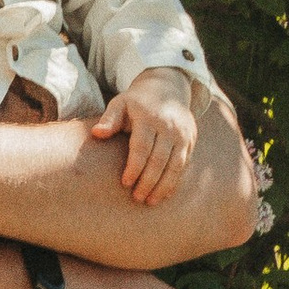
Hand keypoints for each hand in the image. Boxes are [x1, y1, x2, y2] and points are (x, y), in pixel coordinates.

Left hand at [92, 68, 198, 208]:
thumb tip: (97, 133)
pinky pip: (184, 163)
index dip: (134, 167)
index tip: (125, 183)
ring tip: (151, 202)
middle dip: (148, 182)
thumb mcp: (120, 104)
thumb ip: (109, 119)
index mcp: (149, 117)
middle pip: (159, 159)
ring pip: (175, 165)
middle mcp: (170, 126)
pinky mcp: (191, 139)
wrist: (168, 87)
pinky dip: (175, 180)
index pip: (142, 147)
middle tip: (137, 198)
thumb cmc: (136, 101)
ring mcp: (184, 133)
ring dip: (164, 186)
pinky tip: (165, 194)